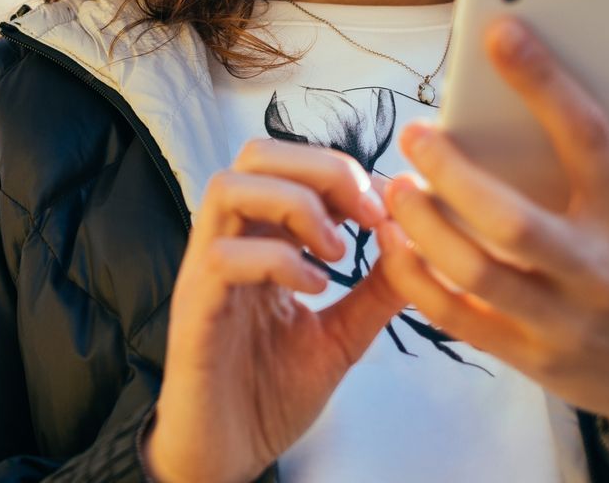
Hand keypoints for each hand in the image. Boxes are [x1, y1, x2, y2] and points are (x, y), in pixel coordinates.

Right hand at [144, 137, 406, 482]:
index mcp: (258, 240)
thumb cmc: (269, 394)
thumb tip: (414, 246)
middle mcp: (228, 243)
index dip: (341, 169)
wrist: (226, 455)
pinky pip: (224, 257)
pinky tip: (314, 291)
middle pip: (254, 155)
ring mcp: (205, 272)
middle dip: (320, 169)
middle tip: (364, 215)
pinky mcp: (195, 310)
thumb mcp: (340, 337)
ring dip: (295, 205)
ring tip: (337, 252)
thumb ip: (373, 294)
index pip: (287, 162)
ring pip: (228, 188)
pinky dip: (278, 262)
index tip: (384, 207)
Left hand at [373, 14, 608, 462]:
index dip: (544, 81)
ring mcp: (564, 320)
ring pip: (480, 274)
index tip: (501, 31)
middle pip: (515, 221)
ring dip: (427, 229)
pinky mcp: (533, 358)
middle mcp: (598, 270)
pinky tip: (393, 244)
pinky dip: (418, 283)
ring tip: (394, 186)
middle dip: (457, 175)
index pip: (588, 137)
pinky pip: (460, 320)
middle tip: (415, 132)